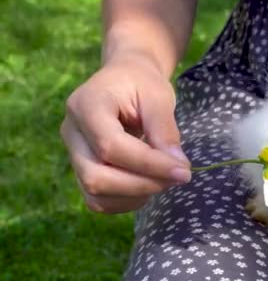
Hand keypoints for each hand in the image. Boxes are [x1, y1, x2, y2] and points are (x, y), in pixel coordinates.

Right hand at [60, 53, 190, 213]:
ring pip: (95, 193)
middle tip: (178, 176)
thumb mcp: (158, 96)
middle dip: (142, 184)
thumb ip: (165, 130)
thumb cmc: (142, 84)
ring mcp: (72, 154)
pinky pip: (98, 200)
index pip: (111, 146)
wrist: (125, 80)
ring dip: (136, 195)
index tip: (183, 170)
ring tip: (165, 179)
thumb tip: (178, 167)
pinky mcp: (81, 170)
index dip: (148, 164)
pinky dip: (127, 200)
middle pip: (96, 176)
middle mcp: (72, 132)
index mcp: (86, 105)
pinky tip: (149, 185)